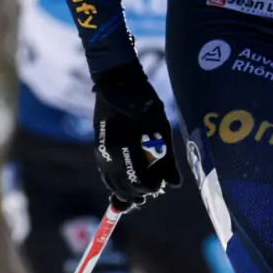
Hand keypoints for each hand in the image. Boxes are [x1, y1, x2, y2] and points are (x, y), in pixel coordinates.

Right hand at [90, 60, 181, 208]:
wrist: (117, 82)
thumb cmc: (144, 100)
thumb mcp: (161, 126)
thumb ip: (167, 157)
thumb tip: (175, 184)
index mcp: (125, 146)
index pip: (138, 180)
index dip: (151, 186)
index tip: (161, 183)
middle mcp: (108, 152)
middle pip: (124, 186)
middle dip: (140, 190)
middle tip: (155, 186)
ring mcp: (100, 151)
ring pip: (113, 183)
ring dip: (128, 189)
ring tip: (143, 189)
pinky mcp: (97, 148)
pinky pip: (106, 174)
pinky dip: (117, 182)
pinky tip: (128, 182)